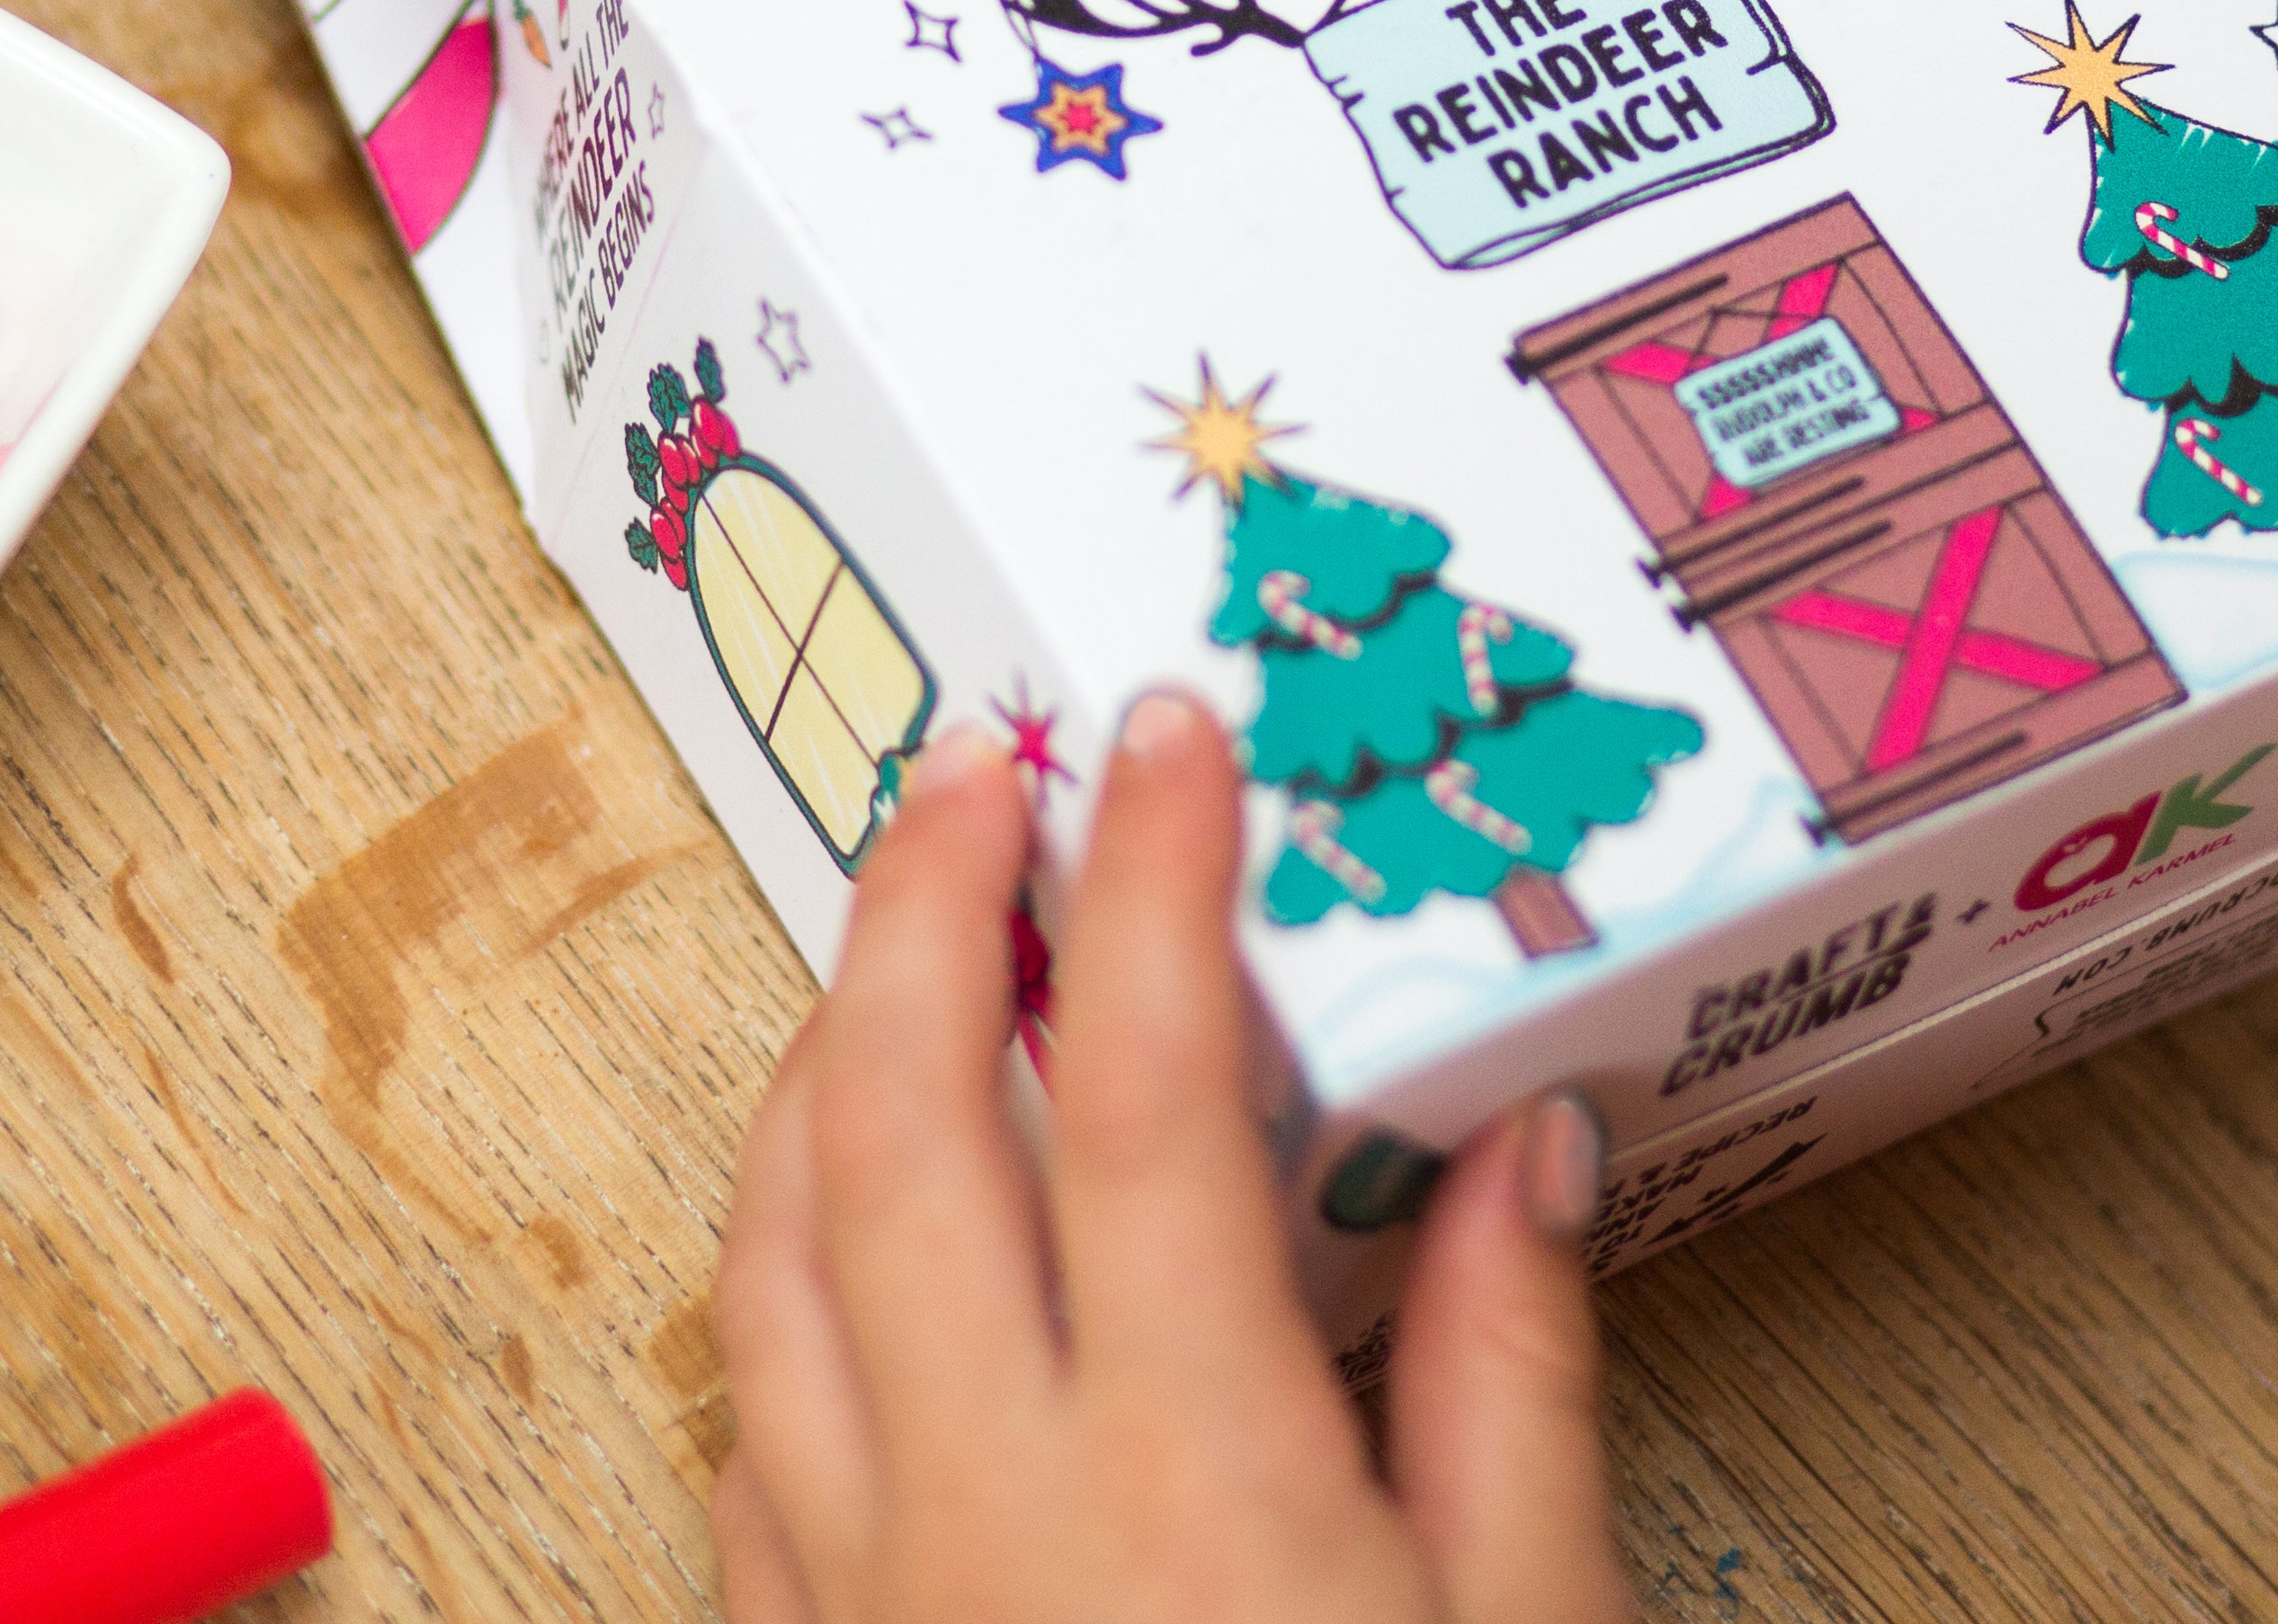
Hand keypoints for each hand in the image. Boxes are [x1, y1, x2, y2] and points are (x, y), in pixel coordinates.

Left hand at [711, 691, 1636, 1623]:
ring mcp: (867, 1599)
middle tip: (968, 773)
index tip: (1164, 739)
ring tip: (886, 958)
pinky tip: (844, 1250)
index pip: (1142, 1097)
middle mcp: (986, 1510)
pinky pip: (746, 1445)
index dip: (1148, 884)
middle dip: (920, 909)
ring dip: (815, 1072)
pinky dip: (779, 1297)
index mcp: (1189, 1474)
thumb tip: (1531, 1144)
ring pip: (765, 1269)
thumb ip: (1512, 1379)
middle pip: (892, 1133)